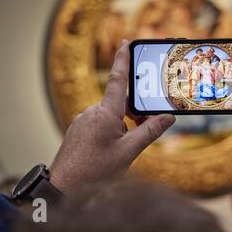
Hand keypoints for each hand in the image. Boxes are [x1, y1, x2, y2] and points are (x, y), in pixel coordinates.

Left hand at [50, 40, 174, 192]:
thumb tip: (168, 117)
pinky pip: (98, 123)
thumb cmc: (95, 171)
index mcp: (104, 113)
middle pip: (119, 103)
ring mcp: (82, 122)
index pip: (116, 80)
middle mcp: (90, 112)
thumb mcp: (129, 152)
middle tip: (144, 129)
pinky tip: (110, 150)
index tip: (125, 42)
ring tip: (124, 148)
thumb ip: (150, 132)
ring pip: (109, 116)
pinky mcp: (77, 131)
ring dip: (123, 125)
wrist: (63, 188)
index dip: (122, 59)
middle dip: (134, 113)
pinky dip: (111, 130)